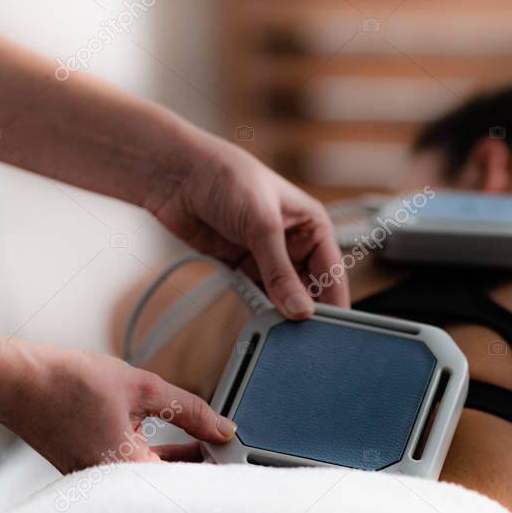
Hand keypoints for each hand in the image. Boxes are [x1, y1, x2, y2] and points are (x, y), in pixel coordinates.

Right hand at [0, 343, 235, 473]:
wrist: (17, 381)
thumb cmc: (68, 383)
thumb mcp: (142, 387)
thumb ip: (190, 409)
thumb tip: (223, 427)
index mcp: (127, 472)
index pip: (187, 484)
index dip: (216, 468)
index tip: (234, 449)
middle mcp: (111, 489)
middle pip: (171, 485)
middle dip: (200, 464)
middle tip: (221, 440)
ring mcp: (98, 483)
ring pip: (152, 479)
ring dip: (178, 459)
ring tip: (202, 436)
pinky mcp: (91, 472)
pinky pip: (132, 472)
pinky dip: (153, 456)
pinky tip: (171, 437)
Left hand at [142, 136, 348, 318]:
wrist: (177, 176)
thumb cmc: (227, 177)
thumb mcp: (261, 225)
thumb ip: (280, 272)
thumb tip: (299, 309)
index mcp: (312, 226)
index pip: (333, 272)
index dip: (333, 302)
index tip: (331, 330)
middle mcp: (294, 242)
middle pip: (310, 289)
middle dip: (306, 311)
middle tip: (303, 336)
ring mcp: (267, 256)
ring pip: (283, 296)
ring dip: (280, 311)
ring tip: (280, 329)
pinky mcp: (242, 266)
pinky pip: (257, 295)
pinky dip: (258, 308)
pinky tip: (259, 319)